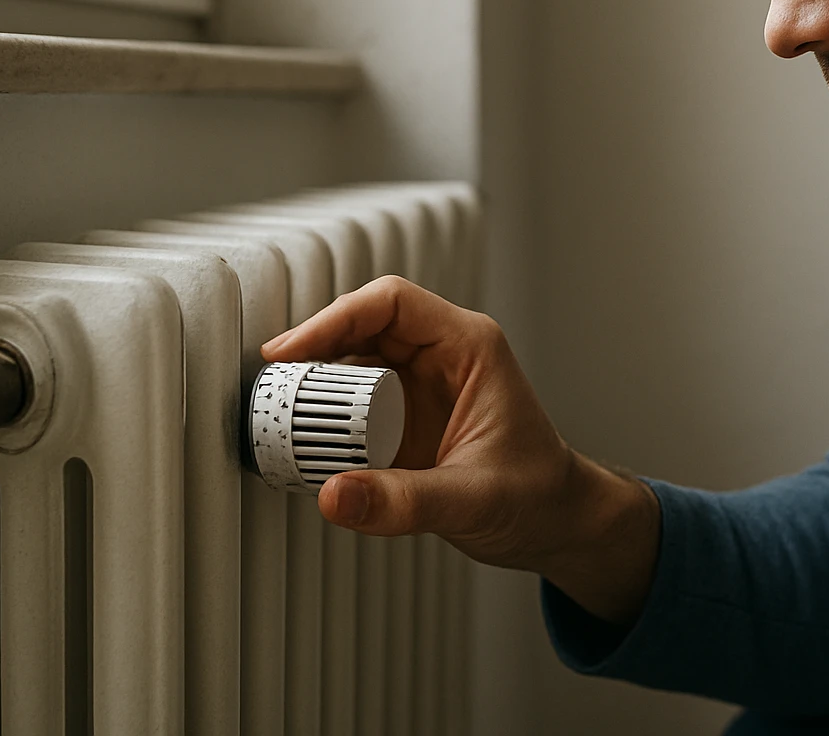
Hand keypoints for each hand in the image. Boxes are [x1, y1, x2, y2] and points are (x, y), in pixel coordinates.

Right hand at [261, 276, 660, 623]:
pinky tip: (301, 439)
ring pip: (352, 362)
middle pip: (361, 327)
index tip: (289, 352)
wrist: (557, 524)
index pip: (390, 304)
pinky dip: (324, 416)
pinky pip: (352, 402)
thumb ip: (404, 501)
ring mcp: (420, 386)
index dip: (333, 319)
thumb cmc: (539, 497)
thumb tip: (332, 495)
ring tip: (276, 413)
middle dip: (313, 351)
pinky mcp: (404, 419)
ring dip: (315, 384)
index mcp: (469, 347)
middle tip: (272, 391)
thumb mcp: (473, 499)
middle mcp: (441, 356)